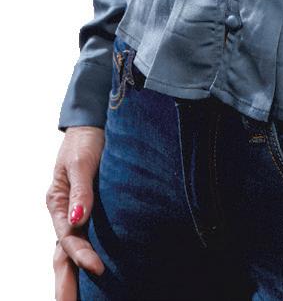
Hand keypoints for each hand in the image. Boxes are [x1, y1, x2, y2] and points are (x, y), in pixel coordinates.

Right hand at [47, 127, 105, 300]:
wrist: (94, 124)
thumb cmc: (85, 140)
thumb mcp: (81, 163)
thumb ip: (81, 191)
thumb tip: (79, 220)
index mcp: (57, 203)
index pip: (69, 238)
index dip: (82, 255)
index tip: (98, 269)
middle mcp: (65, 212)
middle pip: (63, 253)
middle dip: (65, 282)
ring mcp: (76, 212)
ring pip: (72, 250)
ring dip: (74, 274)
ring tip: (75, 300)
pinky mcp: (90, 209)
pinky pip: (85, 238)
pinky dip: (85, 256)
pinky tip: (94, 273)